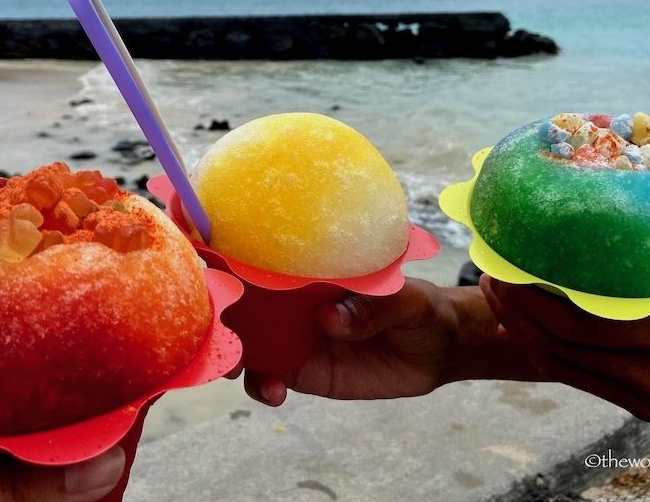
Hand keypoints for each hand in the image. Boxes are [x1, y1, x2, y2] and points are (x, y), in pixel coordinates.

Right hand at [245, 278, 538, 405]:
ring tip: (237, 368)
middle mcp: (294, 299)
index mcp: (314, 268)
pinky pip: (267, 377)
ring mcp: (293, 335)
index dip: (232, 255)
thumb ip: (374, 306)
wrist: (438, 351)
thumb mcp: (409, 301)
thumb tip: (330, 316)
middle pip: (244, 300)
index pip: (267, 256)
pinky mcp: (300, 370)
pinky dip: (261, 385)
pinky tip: (274, 395)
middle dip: (221, 311)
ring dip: (232, 351)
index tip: (211, 262)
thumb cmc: (421, 309)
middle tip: (218, 329)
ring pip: (247, 341)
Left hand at [481, 272, 649, 458]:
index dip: (531, 289)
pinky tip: (525, 333)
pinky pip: (580, 381)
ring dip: (520, 329)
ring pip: (562, 364)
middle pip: (559, 338)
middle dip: (512, 305)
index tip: (505, 256)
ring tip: (496, 296)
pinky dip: (545, 354)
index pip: (579, 312)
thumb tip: (645, 195)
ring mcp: (647, 394)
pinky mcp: (646, 410)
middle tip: (487, 270)